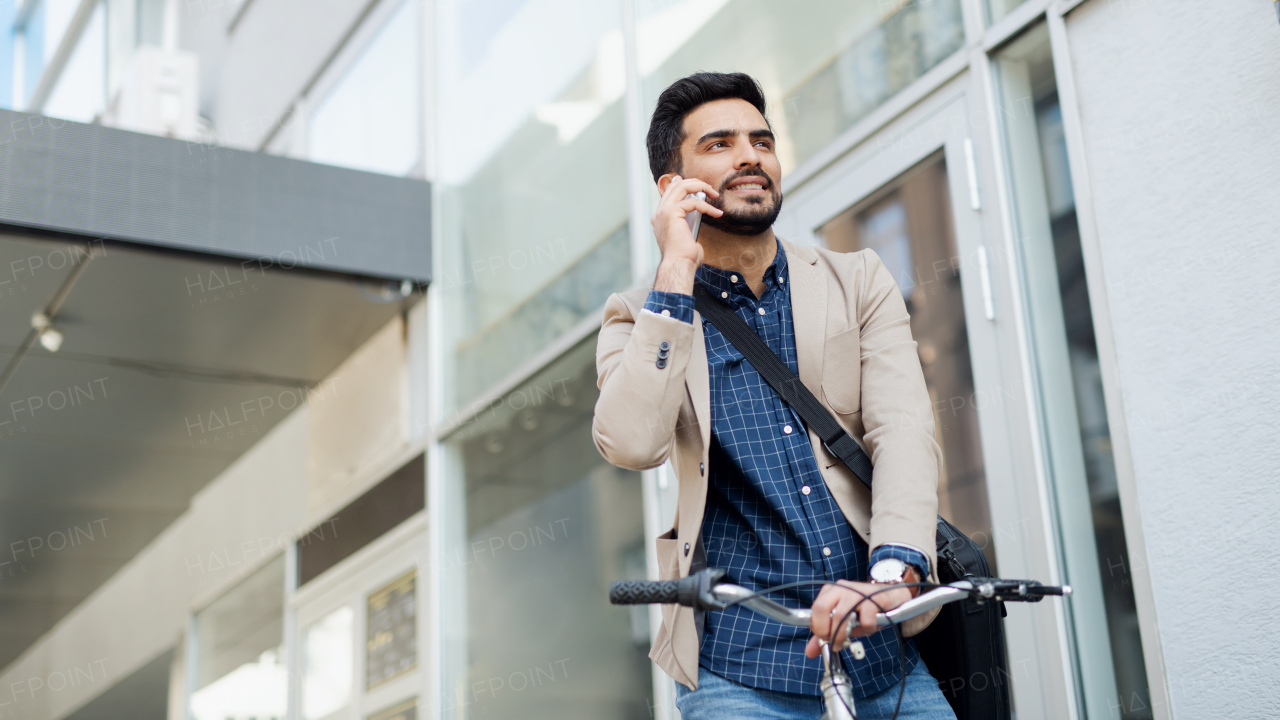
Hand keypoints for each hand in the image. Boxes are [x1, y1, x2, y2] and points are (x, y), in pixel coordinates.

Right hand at [651, 175, 721, 293]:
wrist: (680, 265)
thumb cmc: (685, 257)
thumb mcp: (687, 236)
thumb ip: (689, 223)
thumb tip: (698, 216)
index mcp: (660, 218)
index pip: (668, 193)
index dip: (680, 183)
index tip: (693, 181)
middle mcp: (659, 213)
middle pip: (676, 186)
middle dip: (695, 183)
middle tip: (710, 190)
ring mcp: (663, 212)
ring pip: (682, 187)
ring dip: (701, 187)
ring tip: (714, 194)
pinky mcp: (672, 213)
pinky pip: (693, 202)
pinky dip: (707, 207)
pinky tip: (717, 213)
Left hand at [804, 578, 916, 658]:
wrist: (891, 596)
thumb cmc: (864, 610)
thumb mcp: (843, 622)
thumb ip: (826, 635)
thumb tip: (810, 652)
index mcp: (830, 592)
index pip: (814, 609)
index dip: (816, 627)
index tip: (823, 639)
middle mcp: (840, 589)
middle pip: (821, 608)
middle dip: (824, 630)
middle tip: (831, 642)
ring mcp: (855, 592)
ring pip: (841, 616)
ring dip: (842, 635)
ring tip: (845, 643)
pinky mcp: (872, 598)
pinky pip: (865, 620)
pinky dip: (866, 630)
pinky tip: (869, 627)